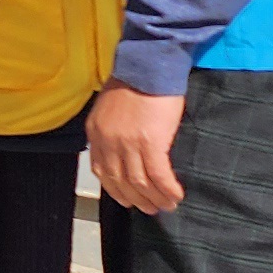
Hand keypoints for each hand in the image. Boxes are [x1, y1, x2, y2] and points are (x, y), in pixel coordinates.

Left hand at [86, 83, 185, 213]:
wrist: (150, 63)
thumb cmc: (136, 79)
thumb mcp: (111, 105)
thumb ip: (111, 128)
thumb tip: (122, 147)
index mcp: (96, 132)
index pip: (102, 171)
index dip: (116, 189)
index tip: (128, 200)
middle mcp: (108, 142)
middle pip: (120, 182)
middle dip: (137, 200)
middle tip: (151, 209)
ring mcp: (128, 144)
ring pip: (140, 183)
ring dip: (155, 199)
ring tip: (167, 206)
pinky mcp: (151, 143)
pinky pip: (159, 176)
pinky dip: (168, 189)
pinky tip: (176, 196)